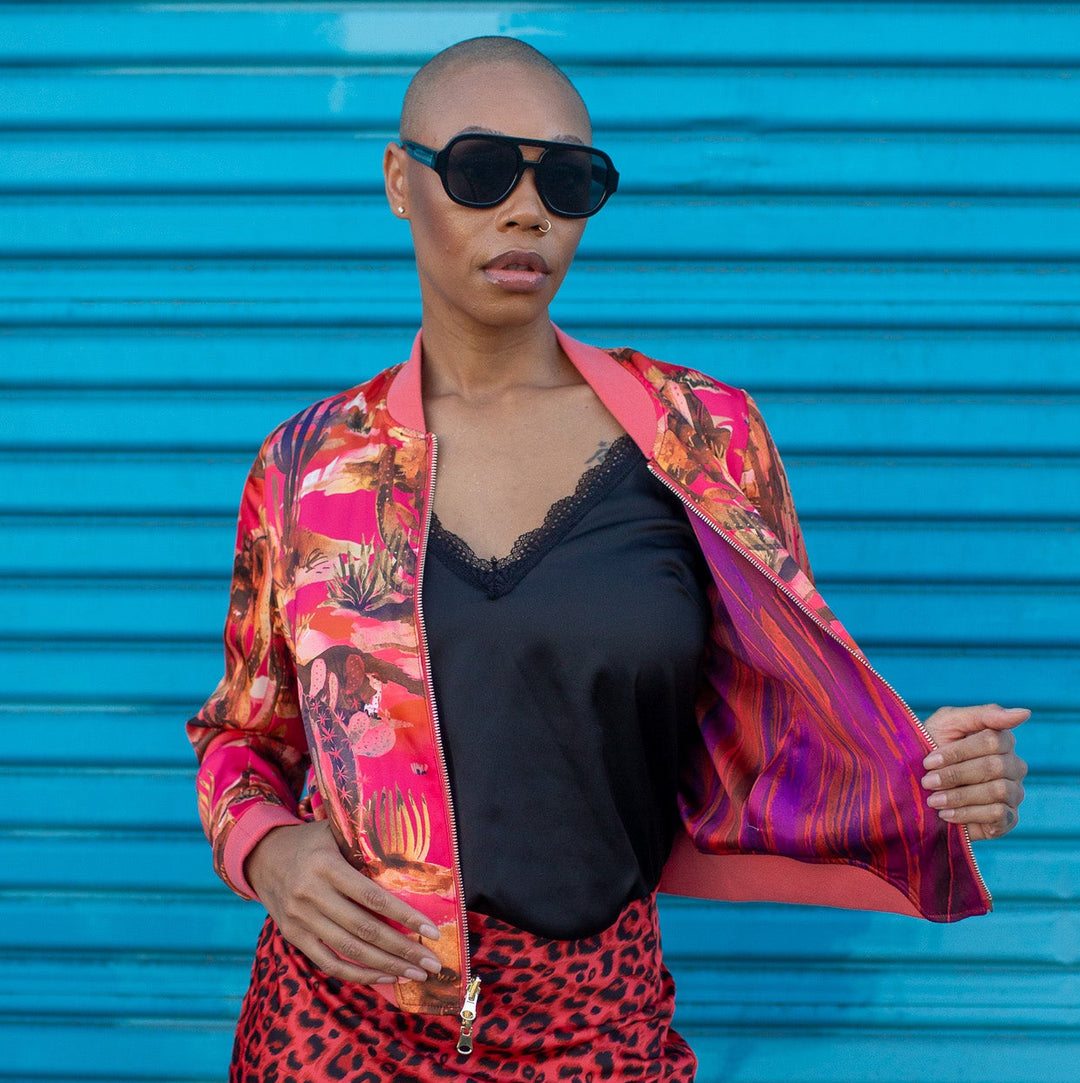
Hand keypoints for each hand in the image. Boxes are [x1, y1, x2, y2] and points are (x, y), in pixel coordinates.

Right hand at [245, 819, 442, 984]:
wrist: (262, 856)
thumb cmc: (312, 841)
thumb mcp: (335, 830)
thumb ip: (366, 841)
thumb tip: (413, 858)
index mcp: (326, 865)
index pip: (372, 897)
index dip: (404, 916)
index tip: (432, 931)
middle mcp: (311, 894)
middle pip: (364, 929)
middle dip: (403, 949)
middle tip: (432, 963)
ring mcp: (300, 919)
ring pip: (349, 950)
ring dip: (387, 966)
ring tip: (417, 974)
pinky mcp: (294, 937)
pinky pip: (329, 962)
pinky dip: (359, 974)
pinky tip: (386, 976)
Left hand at [921, 704, 1028, 839]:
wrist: (918, 785)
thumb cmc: (933, 746)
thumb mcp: (948, 723)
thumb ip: (984, 714)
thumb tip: (1025, 712)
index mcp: (1002, 740)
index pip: (992, 741)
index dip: (957, 753)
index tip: (928, 762)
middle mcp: (1014, 766)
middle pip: (994, 767)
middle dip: (955, 775)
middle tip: (927, 782)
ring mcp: (1014, 792)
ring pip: (997, 791)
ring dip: (959, 796)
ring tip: (933, 800)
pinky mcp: (1009, 818)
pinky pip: (998, 815)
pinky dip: (968, 814)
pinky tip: (946, 814)